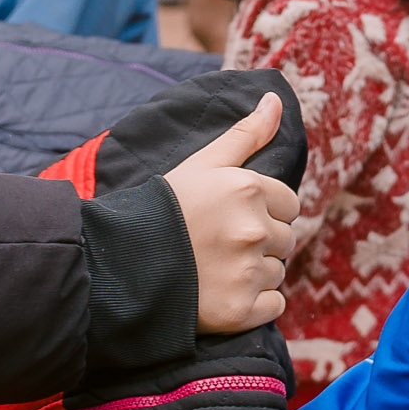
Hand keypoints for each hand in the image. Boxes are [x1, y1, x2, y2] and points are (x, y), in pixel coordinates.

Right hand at [163, 91, 296, 333]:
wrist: (120, 264)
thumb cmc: (162, 208)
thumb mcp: (203, 163)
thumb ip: (245, 133)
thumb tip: (275, 98)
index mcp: (247, 189)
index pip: (289, 205)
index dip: (263, 212)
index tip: (230, 219)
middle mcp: (252, 230)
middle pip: (284, 241)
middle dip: (259, 243)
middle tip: (218, 246)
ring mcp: (247, 272)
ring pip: (277, 273)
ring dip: (254, 274)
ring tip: (214, 270)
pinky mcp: (240, 311)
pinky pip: (273, 306)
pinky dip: (254, 305)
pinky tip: (222, 294)